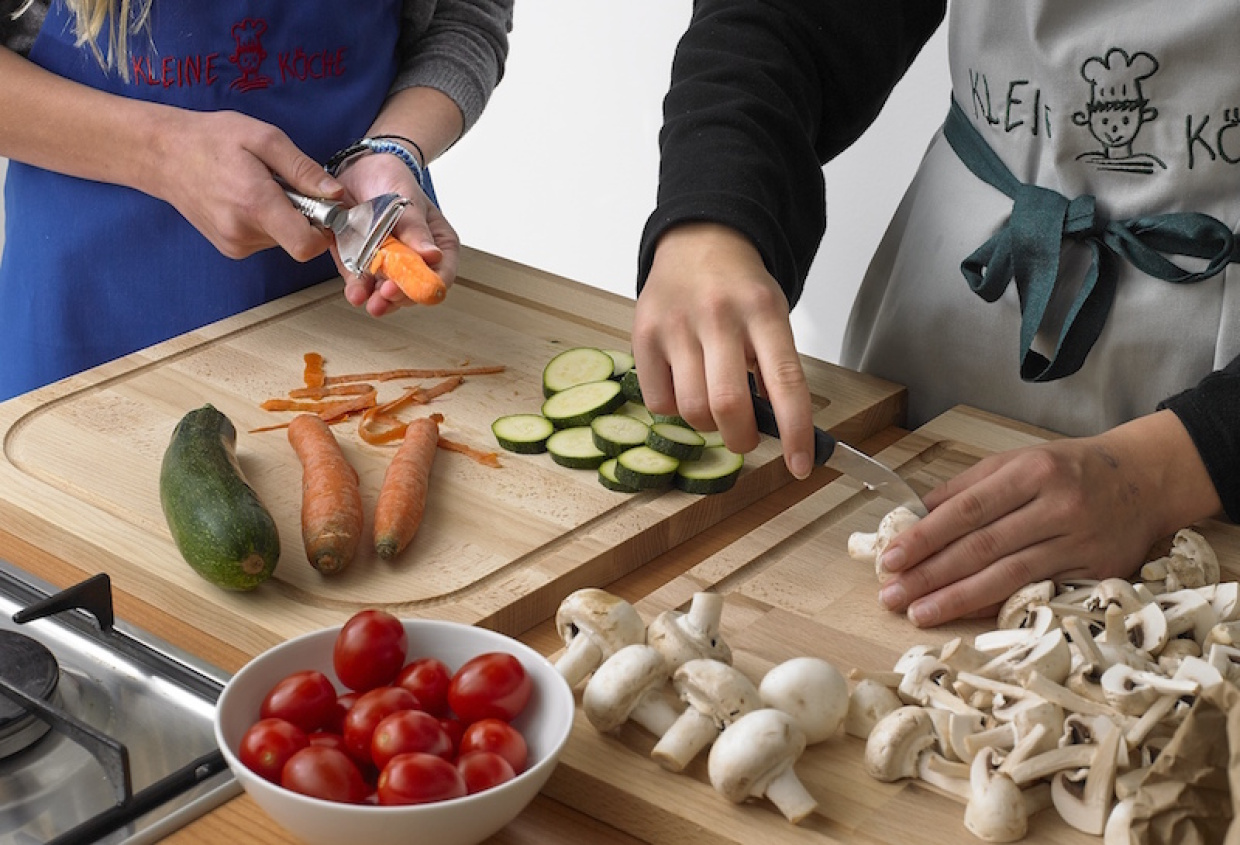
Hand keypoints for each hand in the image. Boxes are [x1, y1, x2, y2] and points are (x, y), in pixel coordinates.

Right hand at [149, 109, 339, 260]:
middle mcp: (244, 233)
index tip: (323, 207)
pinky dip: (267, 221)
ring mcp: (235, 244)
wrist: (163, 154)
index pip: (307, 245)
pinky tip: (248, 198)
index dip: (325, 230)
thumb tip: (336, 194)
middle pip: (298, 240)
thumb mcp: (264, 138)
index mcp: (255, 205)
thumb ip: (303, 169)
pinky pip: (266, 239)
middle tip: (281, 183)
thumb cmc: (211, 140)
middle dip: (303, 215)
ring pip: (283, 239)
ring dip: (283, 216)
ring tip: (259, 187)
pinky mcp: (230, 248)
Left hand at [333, 152, 459, 316]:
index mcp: (437, 244)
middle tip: (386, 294)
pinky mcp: (362, 265)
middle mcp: (415, 259)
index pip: (442, 274)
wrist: (356, 169)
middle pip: (413, 289)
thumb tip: (433, 256)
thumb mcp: (407, 199)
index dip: (428, 285)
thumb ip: (416, 229)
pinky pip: (362, 284)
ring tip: (369, 300)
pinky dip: (358, 291)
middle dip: (399, 296)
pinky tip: (356, 293)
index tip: (413, 287)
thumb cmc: (391, 179)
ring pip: (388, 293)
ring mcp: (388, 265)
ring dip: (378, 300)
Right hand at [632, 222, 815, 478]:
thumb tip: (780, 429)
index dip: (796, 432)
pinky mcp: (644, 335)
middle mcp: (719, 316)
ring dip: (708, 425)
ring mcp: (676, 325)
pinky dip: (675, 409)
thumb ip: (775, 368)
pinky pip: (659, 402)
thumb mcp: (773, 316)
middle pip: (728, 405)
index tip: (801, 466)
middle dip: (742, 439)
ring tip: (713, 404)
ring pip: (692, 410)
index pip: (786, 382)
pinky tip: (685, 386)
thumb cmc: (740, 289)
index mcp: (763, 311)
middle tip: (746, 438)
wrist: (699, 241)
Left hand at [875, 410, 1223, 626]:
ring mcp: (1079, 542)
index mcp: (1031, 472)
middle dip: (931, 574)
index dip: (925, 537)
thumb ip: (966, 488)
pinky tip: (964, 616)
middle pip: (982, 547)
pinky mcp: (1097, 572)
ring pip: (1007, 576)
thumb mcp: (1017, 461)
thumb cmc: (1069, 470)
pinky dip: (997, 607)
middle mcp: (1057, 506)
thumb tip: (915, 515)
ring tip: (918, 612)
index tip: (891, 558)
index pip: (966, 510)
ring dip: (957, 598)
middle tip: (893, 595)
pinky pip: (1037, 593)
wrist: (1145, 480)